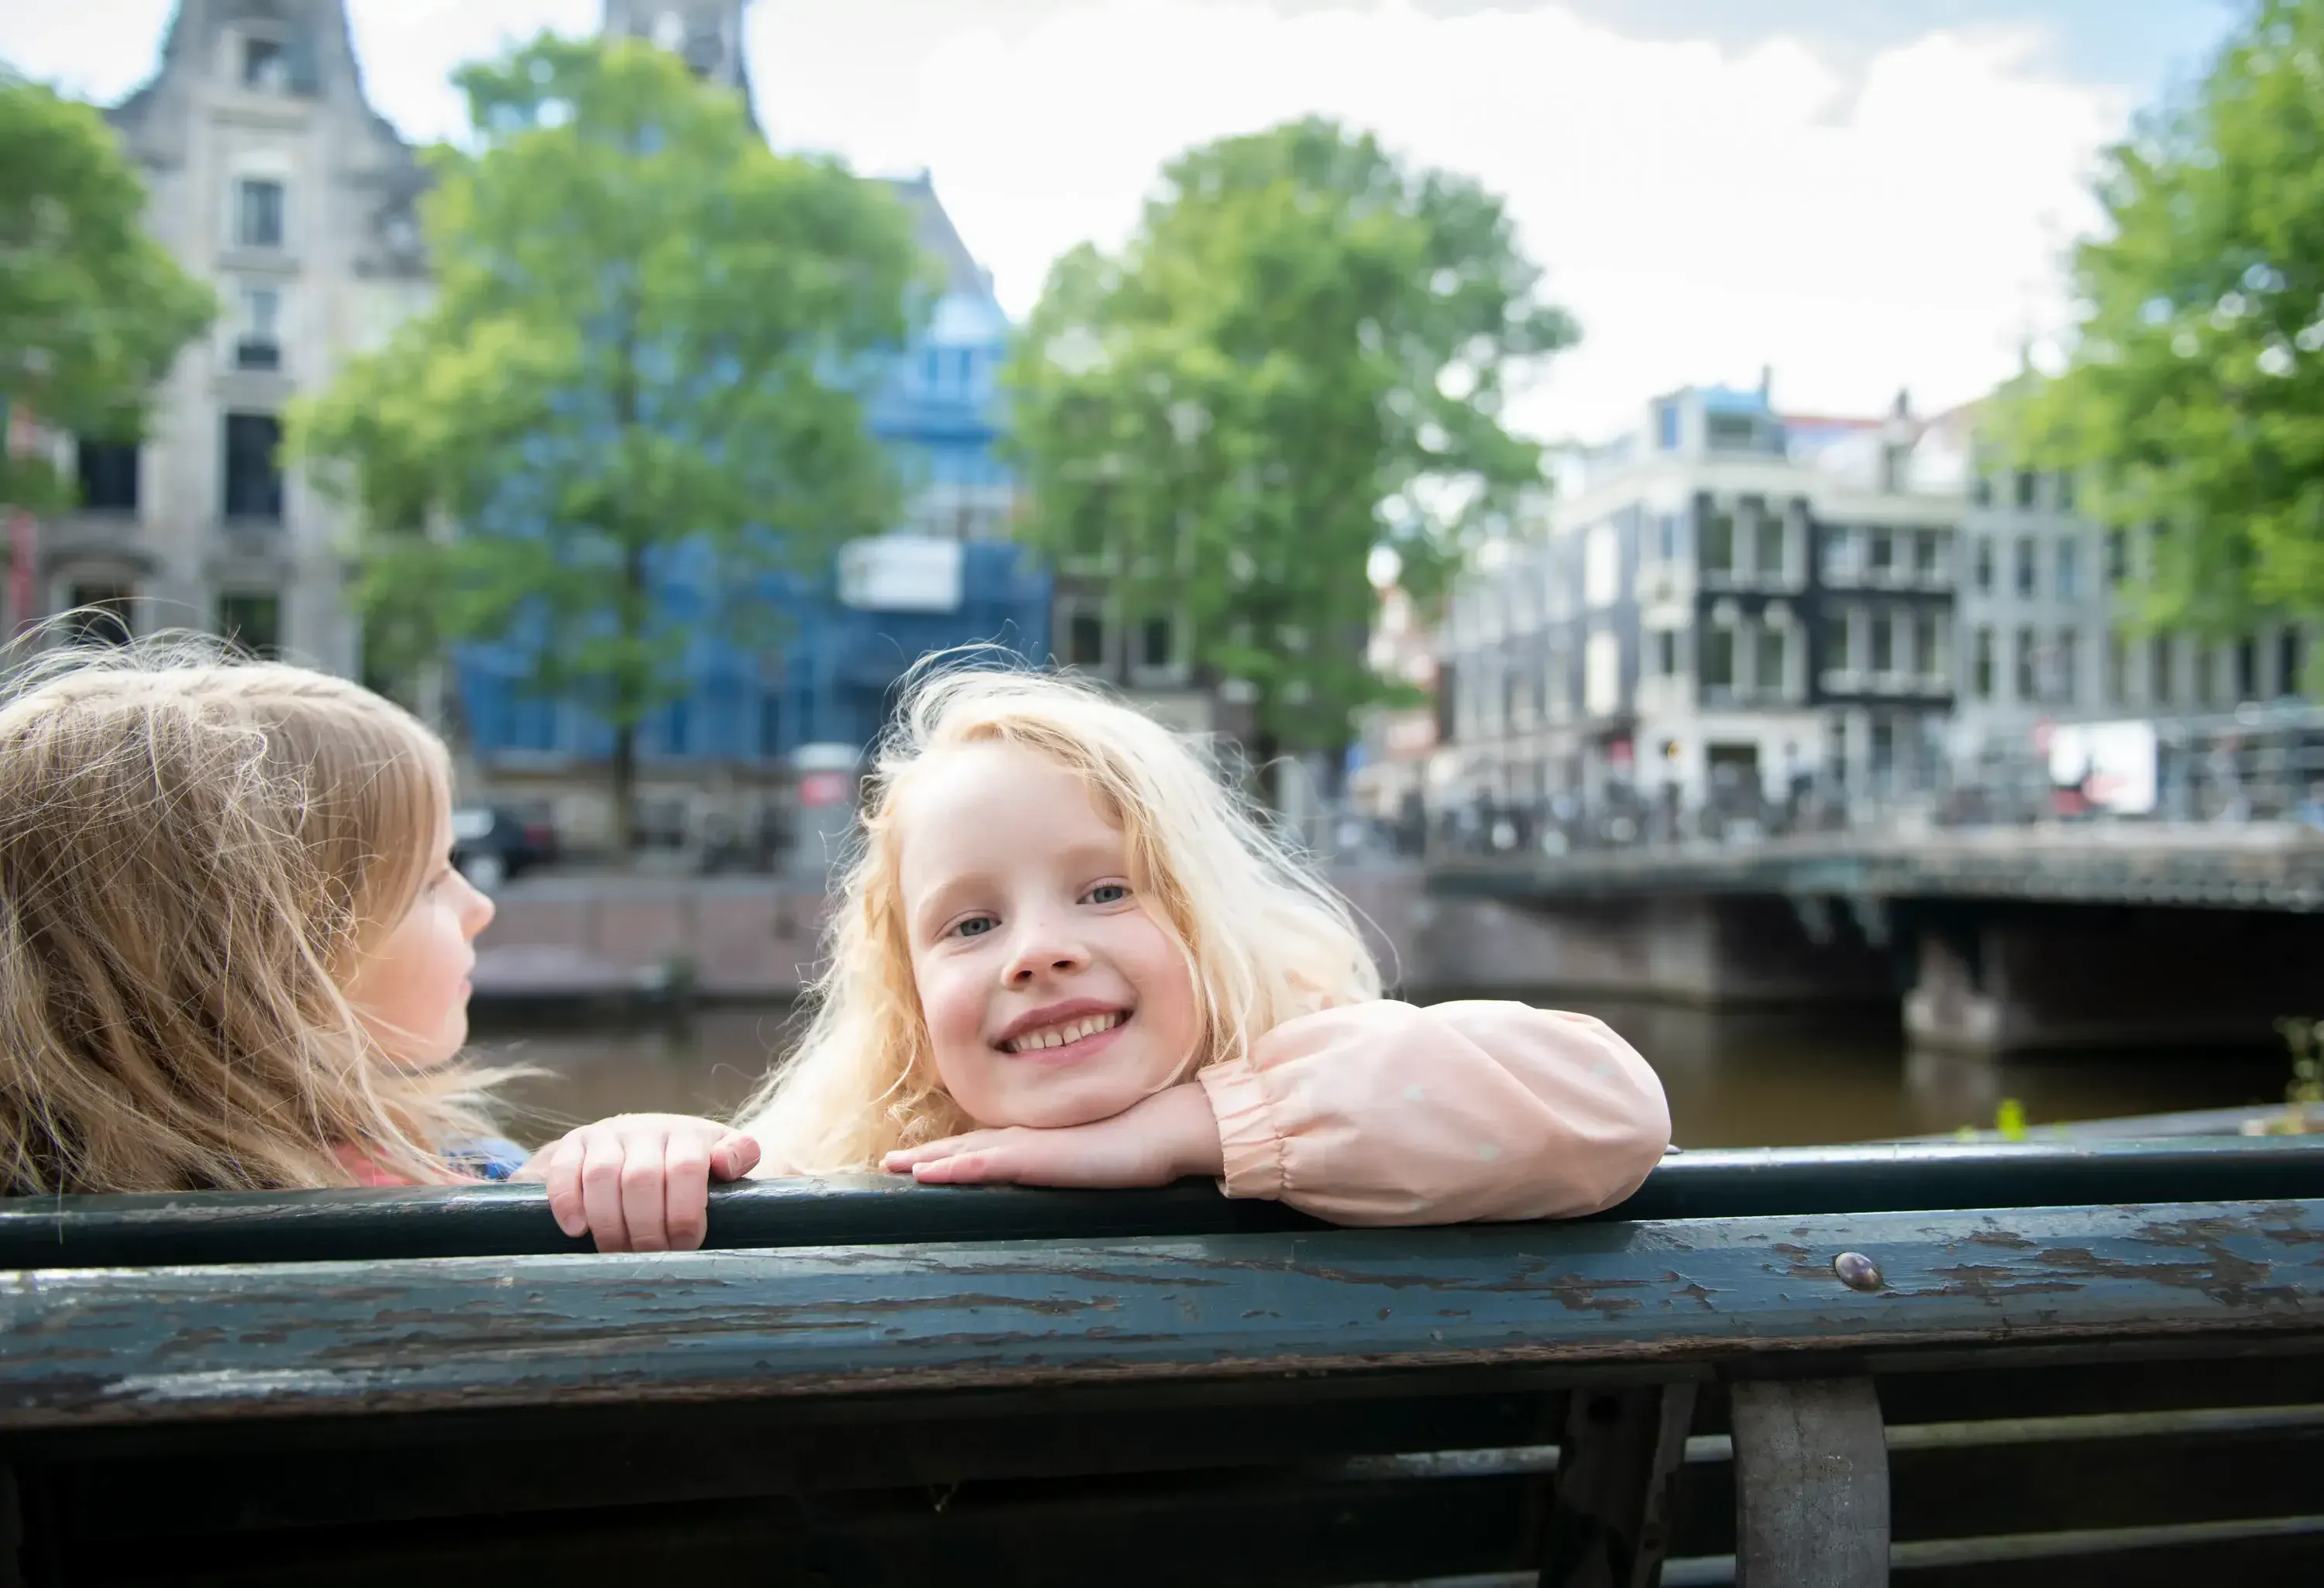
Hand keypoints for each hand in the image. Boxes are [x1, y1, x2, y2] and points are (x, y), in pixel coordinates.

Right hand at [515, 1114, 760, 1252]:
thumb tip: (725, 1163)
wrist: (644, 1139)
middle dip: (647, 1229)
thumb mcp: (723, 1154)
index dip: (684, 1214)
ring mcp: (607, 1134)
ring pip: (602, 1176)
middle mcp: (646, 1129)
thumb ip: (739, 1155)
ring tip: (618, 1253)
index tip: (685, 1247)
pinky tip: (577, 1231)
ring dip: (610, 1223)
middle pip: (641, 1178)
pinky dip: (568, 1202)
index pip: (685, 1169)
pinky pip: (565, 1170)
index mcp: (687, 1134)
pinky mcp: (575, 1144)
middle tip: (651, 1258)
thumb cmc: (690, 1162)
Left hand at [881, 1083, 1224, 1187]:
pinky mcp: (1037, 1159)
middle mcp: (1029, 1140)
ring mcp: (1030, 1148)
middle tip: (889, 1162)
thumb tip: (1086, 1169)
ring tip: (894, 1166)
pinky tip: (929, 1174)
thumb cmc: (1145, 1140)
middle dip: (927, 1155)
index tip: (924, 1161)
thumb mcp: (1105, 1158)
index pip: (987, 1147)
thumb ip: (1088, 1161)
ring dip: (928, 1161)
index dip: (954, 1153)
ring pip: (966, 1154)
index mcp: (1043, 1142)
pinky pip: (985, 1164)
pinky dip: (954, 1167)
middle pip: (966, 1147)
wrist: (1166, 1127)